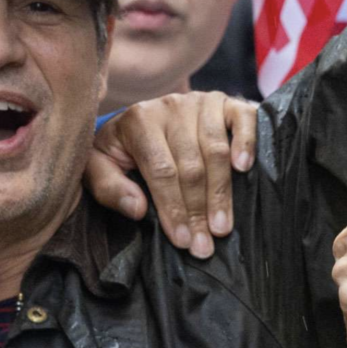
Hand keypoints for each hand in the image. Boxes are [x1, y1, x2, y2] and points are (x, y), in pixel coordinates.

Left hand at [84, 92, 257, 258]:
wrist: (139, 119)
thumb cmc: (119, 150)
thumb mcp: (99, 168)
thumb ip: (109, 188)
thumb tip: (137, 209)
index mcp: (138, 121)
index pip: (161, 170)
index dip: (172, 207)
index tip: (182, 240)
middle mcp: (170, 106)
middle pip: (191, 165)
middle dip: (197, 210)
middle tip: (203, 246)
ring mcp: (200, 102)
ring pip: (216, 150)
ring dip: (221, 193)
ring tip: (221, 228)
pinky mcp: (225, 101)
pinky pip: (243, 118)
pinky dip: (246, 143)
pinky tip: (244, 169)